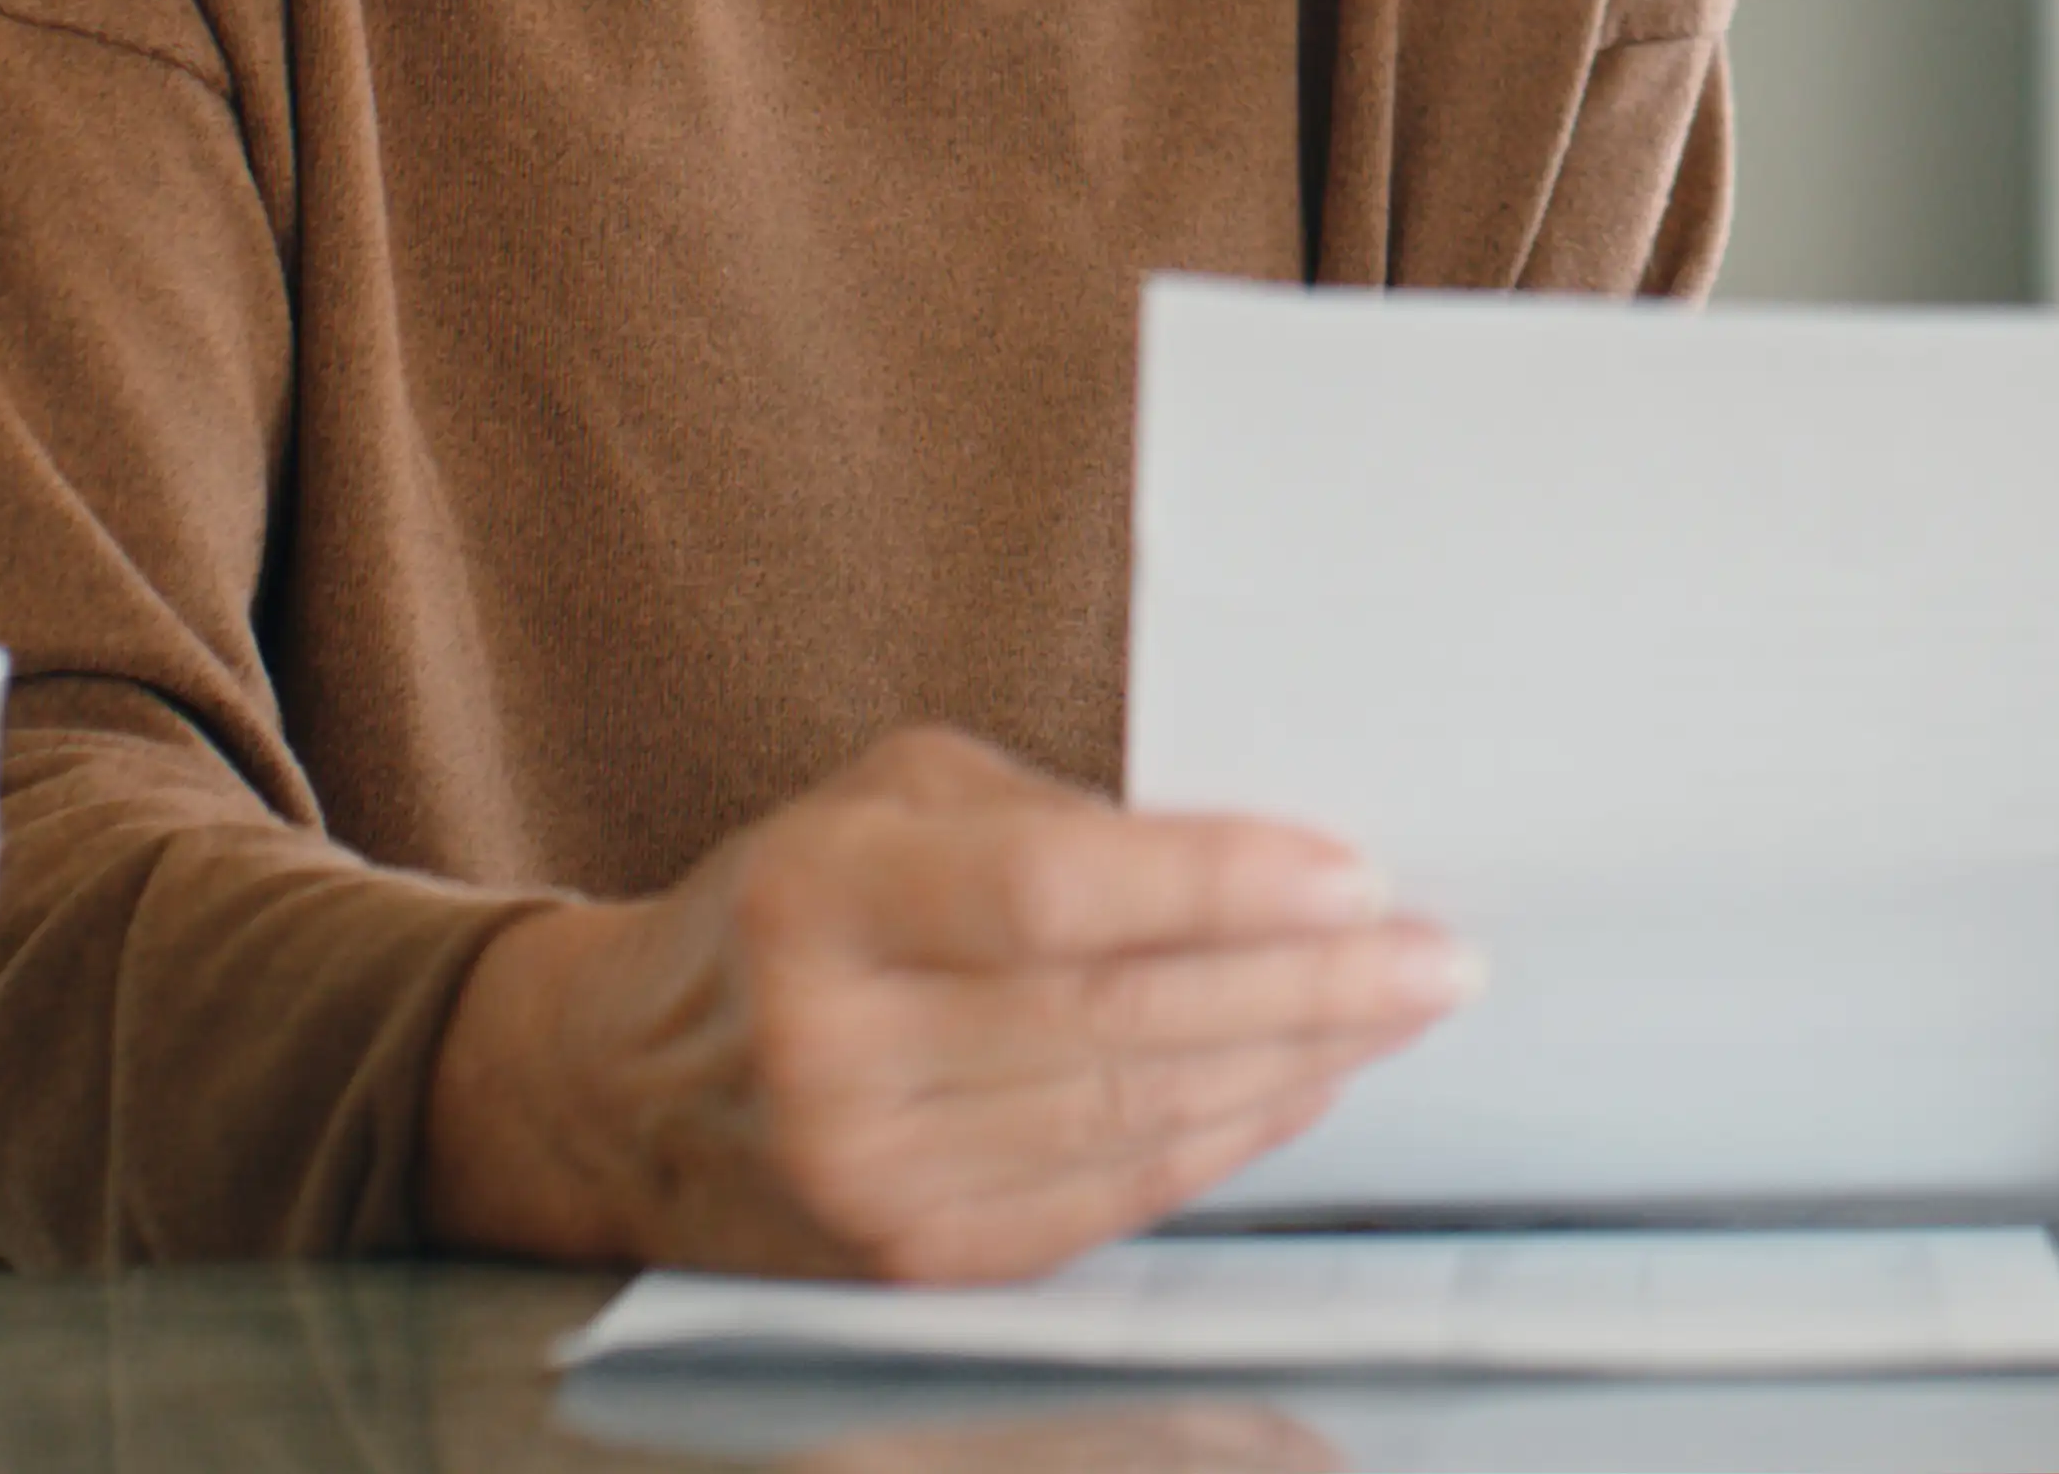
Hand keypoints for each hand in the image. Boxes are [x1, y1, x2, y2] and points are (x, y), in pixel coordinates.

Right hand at [420, 725, 1467, 1277]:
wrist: (623, 1089)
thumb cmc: (792, 904)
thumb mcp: (888, 797)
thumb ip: (1057, 815)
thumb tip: (1259, 860)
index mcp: (820, 900)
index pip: (1050, 898)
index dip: (1214, 886)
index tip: (1352, 872)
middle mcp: (833, 1051)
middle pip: (1117, 1023)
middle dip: (1306, 987)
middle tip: (1435, 953)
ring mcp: (872, 1177)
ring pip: (1133, 1119)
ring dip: (1293, 1062)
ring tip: (1399, 1009)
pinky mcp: (917, 1261)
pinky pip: (1112, 1198)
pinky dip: (1226, 1138)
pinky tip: (1303, 1083)